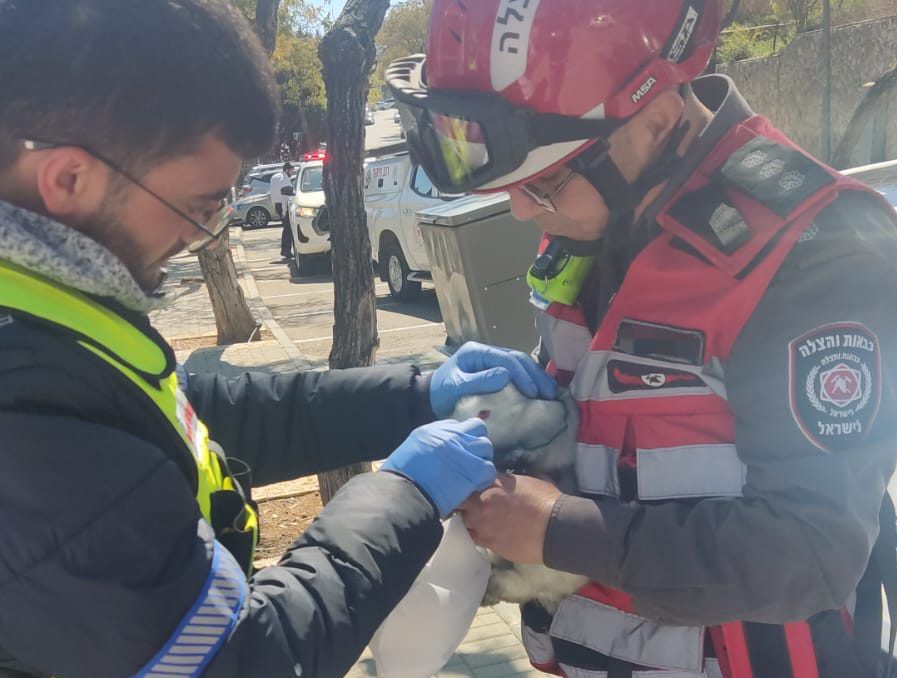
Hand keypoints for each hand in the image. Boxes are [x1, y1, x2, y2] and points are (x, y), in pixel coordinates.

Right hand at [381, 418, 495, 517]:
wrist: (406, 494)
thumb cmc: (402, 477)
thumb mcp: (411, 448)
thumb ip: (428, 443)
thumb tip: (440, 447)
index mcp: (434, 430)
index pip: (458, 424)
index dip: (461, 437)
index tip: (459, 449)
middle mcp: (452, 436)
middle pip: (478, 427)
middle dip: (476, 441)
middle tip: (471, 457)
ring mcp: (464, 451)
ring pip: (486, 446)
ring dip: (482, 458)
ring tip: (474, 471)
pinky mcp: (473, 470)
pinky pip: (489, 468)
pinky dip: (485, 477)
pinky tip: (475, 484)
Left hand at [430, 342, 556, 417]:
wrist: (430, 398)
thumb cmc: (441, 393)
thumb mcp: (456, 387)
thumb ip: (479, 381)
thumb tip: (506, 376)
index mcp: (476, 351)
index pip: (505, 359)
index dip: (522, 374)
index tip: (532, 392)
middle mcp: (486, 352)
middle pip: (517, 358)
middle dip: (535, 375)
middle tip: (549, 393)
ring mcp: (492, 360)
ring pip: (520, 364)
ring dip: (536, 377)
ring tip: (550, 393)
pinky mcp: (495, 370)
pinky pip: (517, 372)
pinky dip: (530, 381)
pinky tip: (540, 392)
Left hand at [457, 474, 561, 564]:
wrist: (555, 529)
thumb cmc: (543, 500)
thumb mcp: (521, 481)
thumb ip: (500, 480)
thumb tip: (491, 479)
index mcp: (488, 487)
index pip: (463, 483)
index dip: (460, 484)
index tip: (461, 484)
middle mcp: (480, 507)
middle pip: (458, 504)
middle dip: (460, 503)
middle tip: (465, 502)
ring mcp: (483, 527)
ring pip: (464, 523)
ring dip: (468, 519)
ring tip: (477, 517)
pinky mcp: (490, 545)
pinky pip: (475, 538)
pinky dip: (476, 534)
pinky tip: (485, 531)